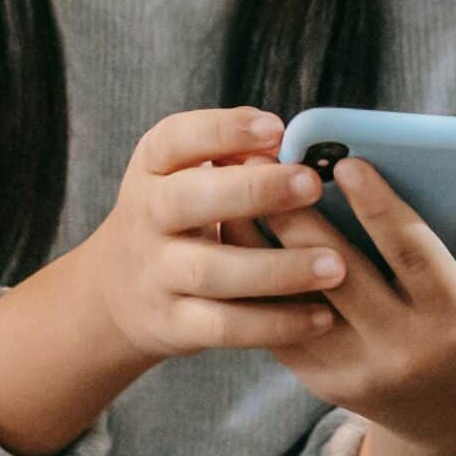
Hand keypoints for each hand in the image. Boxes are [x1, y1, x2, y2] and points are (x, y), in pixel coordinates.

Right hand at [80, 107, 347, 359]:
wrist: (120, 291)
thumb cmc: (180, 216)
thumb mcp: (186, 175)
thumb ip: (233, 155)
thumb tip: (295, 142)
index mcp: (153, 167)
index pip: (176, 139)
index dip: (223, 131)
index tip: (276, 129)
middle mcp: (147, 216)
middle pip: (189, 200)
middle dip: (252, 191)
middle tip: (312, 184)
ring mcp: (157, 273)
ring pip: (213, 271)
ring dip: (278, 269)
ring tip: (335, 264)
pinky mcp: (173, 323)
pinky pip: (225, 326)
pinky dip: (275, 324)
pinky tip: (323, 316)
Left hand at [256, 163, 455, 455]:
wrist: (454, 418)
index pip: (413, 256)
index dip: (380, 208)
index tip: (346, 161)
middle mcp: (403, 351)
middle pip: (341, 275)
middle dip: (302, 217)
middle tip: (270, 164)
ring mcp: (356, 370)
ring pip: (297, 300)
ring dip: (262, 243)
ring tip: (238, 186)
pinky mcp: (319, 379)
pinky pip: (277, 322)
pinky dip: (252, 275)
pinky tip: (234, 229)